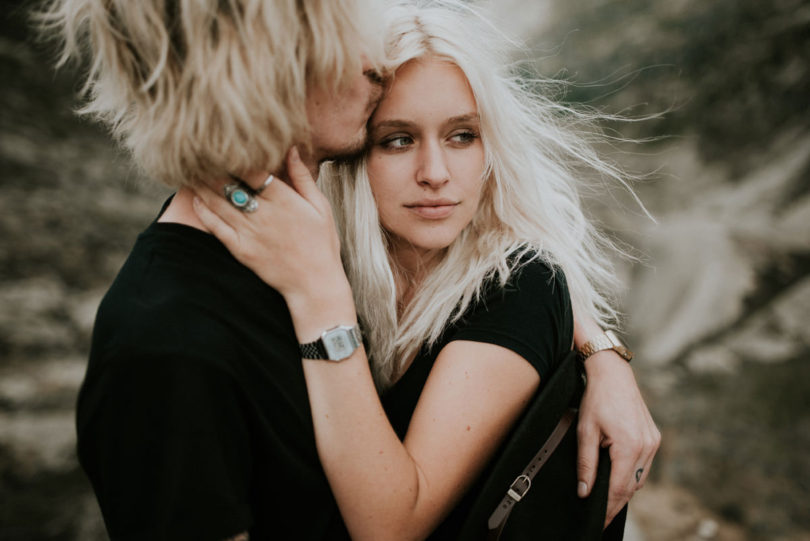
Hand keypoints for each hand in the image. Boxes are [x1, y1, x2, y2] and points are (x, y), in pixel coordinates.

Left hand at [191, 147, 347, 303]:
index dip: (237, 156)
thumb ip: (302, 178)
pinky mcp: (241, 250)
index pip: (252, 170)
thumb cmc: (321, 244)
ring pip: (218, 203)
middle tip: (201, 153)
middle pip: (230, 184)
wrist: (314, 284)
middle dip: (214, 167)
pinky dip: (204, 211)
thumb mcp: (320, 206)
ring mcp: (250, 233)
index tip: (227, 144)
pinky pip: (216, 227)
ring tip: (192, 169)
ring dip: (204, 185)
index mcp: (284, 200)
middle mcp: (263, 214)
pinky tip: (197, 199)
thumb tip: (291, 148)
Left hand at [576, 351, 659, 526]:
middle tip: (599, 515)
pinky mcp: (654, 437)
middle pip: (631, 487)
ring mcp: (653, 442)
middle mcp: (646, 446)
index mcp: (629, 445)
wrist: (613, 374)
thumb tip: (585, 491)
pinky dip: (631, 474)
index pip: (619, 488)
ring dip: (624, 489)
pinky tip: (618, 477)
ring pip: (639, 478)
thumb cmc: (597, 399)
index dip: (608, 508)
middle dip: (616, 503)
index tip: (598, 521)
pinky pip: (644, 465)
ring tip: (606, 499)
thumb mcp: (585, 432)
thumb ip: (586, 464)